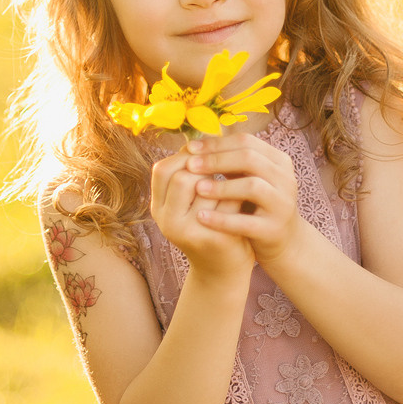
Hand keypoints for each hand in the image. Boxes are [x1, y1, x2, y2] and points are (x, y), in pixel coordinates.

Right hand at [151, 145, 253, 281]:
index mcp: (158, 208)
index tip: (207, 157)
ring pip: (208, 188)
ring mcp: (188, 233)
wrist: (224, 269)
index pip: (162, 168)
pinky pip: (228, 206)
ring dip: (224, 183)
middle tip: (222, 174)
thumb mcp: (192, 200)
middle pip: (183, 176)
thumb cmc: (210, 225)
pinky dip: (238, 199)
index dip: (186, 157)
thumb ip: (192, 174)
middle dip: (207, 170)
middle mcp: (167, 221)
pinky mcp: (213, 240)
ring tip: (233, 188)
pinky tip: (244, 205)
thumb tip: (202, 134)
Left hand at [184, 132, 302, 267]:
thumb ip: (229, 162)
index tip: (190, 147)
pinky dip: (222, 219)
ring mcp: (282, 204)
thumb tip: (195, 145)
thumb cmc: (257, 205)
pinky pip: (246, 222)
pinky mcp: (274, 229)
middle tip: (189, 165)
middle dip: (216, 160)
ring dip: (221, 186)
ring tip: (196, 188)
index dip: (216, 143)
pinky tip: (201, 217)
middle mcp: (285, 179)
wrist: (283, 241)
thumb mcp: (247, 178)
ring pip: (252, 186)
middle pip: (249, 158)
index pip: (246, 141)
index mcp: (278, 161)